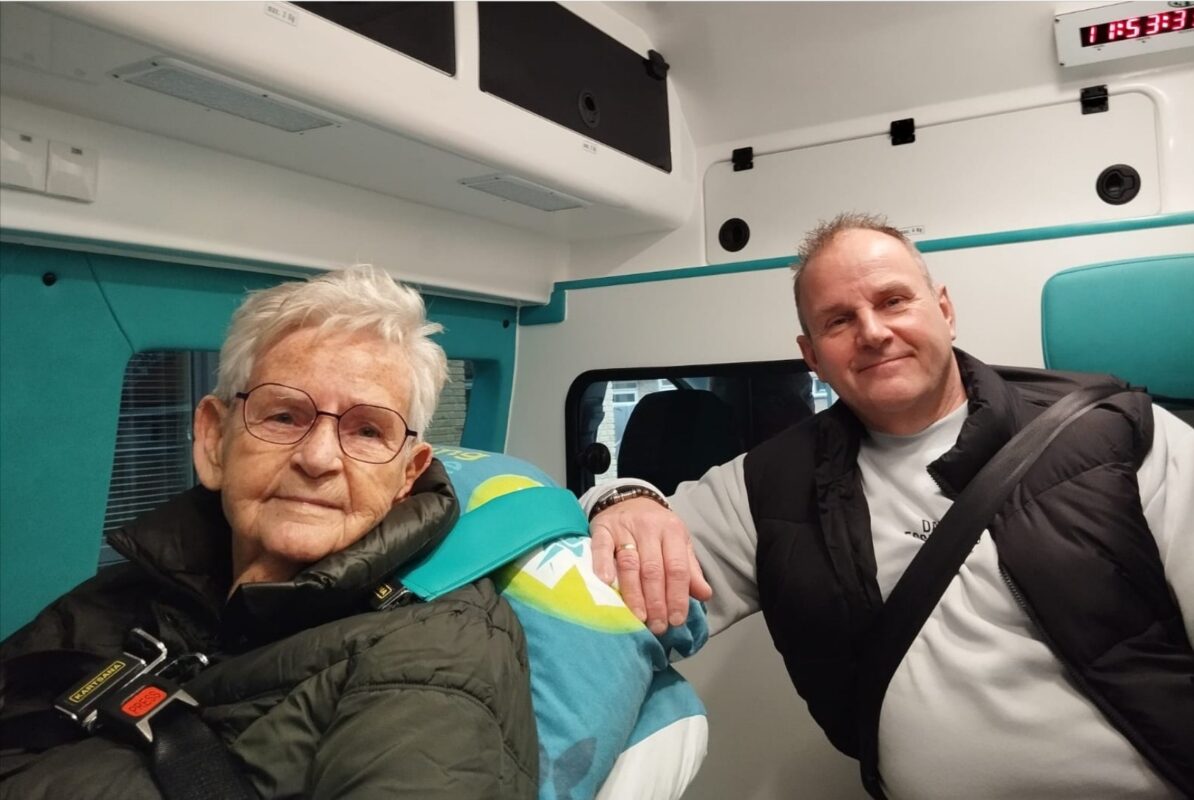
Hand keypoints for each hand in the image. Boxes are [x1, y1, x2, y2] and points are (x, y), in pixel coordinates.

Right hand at [590, 497, 712, 634]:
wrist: (629, 500)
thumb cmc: (656, 530)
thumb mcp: (678, 543)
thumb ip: (690, 570)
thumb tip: (705, 595)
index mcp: (673, 531)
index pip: (677, 568)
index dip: (677, 596)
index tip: (676, 620)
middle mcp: (649, 528)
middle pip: (653, 569)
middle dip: (656, 602)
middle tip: (657, 626)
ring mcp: (624, 528)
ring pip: (630, 564)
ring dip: (634, 594)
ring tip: (638, 618)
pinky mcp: (602, 529)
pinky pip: (601, 547)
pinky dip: (603, 565)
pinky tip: (606, 583)